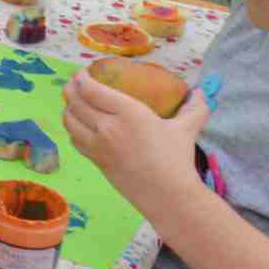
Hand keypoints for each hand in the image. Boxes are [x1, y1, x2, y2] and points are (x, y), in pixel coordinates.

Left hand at [62, 70, 211, 215]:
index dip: (81, 79)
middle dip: (70, 89)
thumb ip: (194, 108)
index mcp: (128, 113)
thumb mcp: (187, 129)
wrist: (167, 195)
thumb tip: (201, 92)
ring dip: (67, 108)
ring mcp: (97, 145)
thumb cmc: (177, 159)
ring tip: (73, 103)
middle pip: (75, 102)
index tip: (82, 74)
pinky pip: (75, 139)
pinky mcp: (95, 161)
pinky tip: (79, 126)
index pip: (92, 90)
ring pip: (70, 121)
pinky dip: (72, 129)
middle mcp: (107, 126)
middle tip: (73, 84)